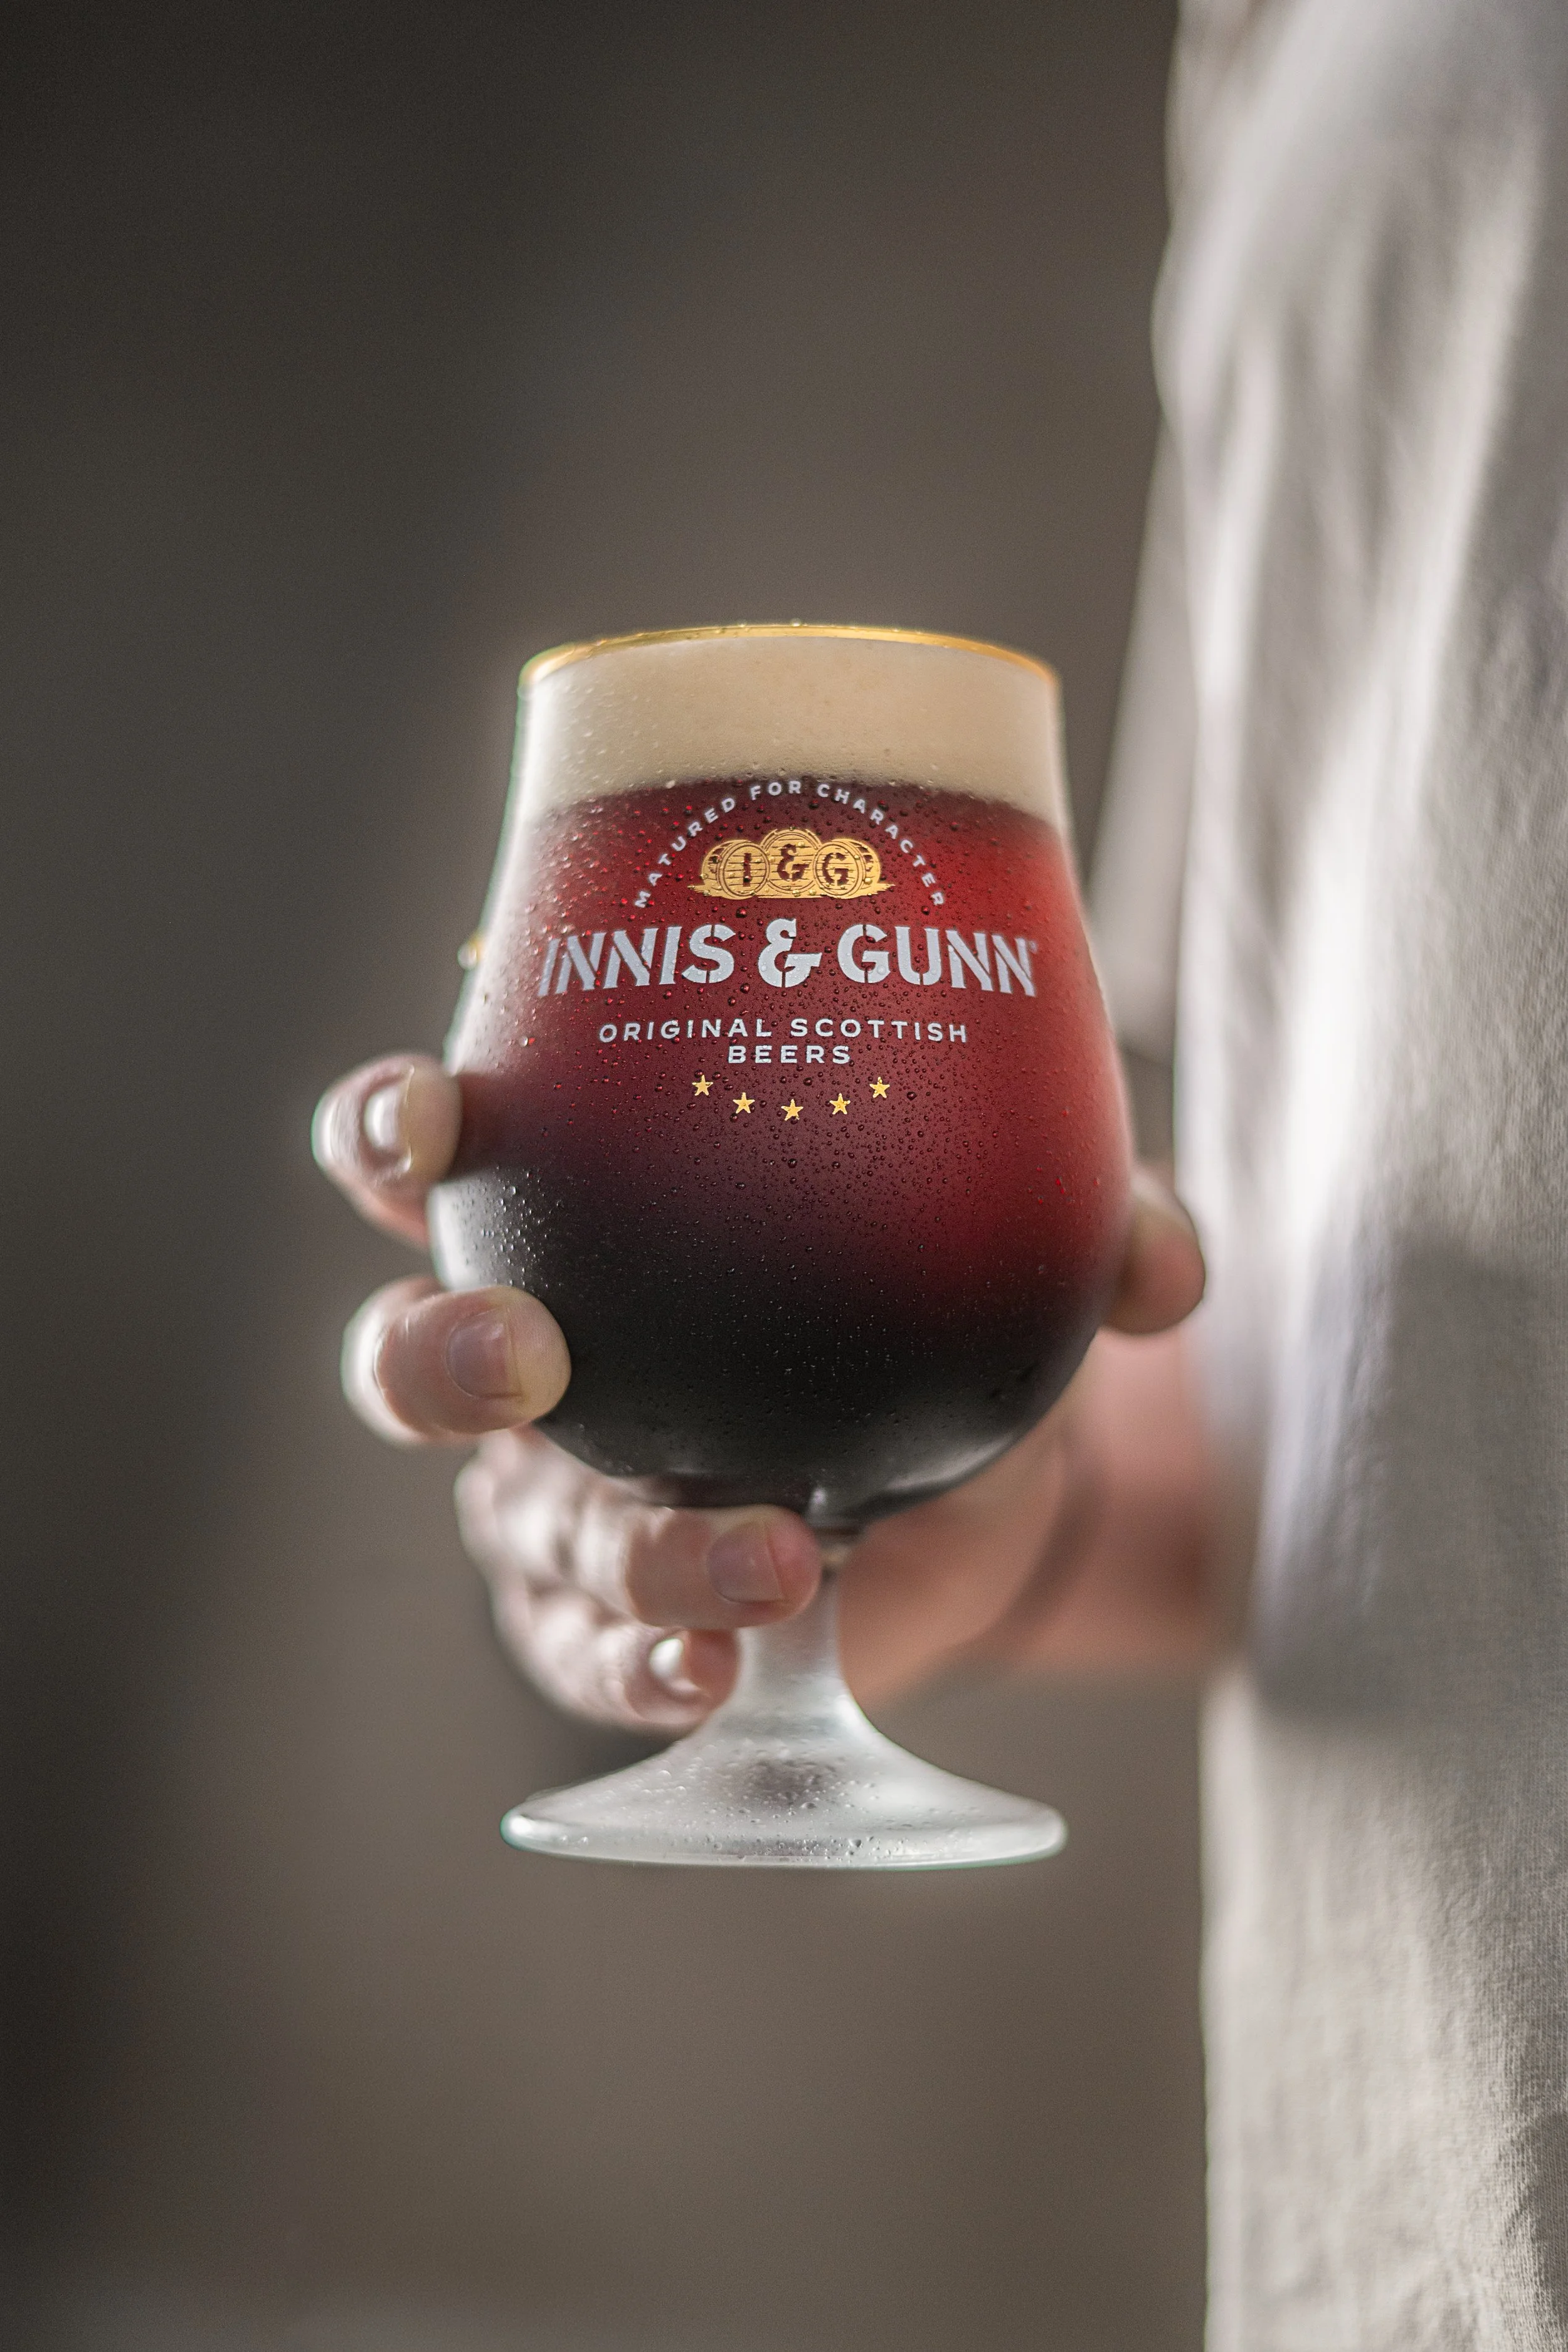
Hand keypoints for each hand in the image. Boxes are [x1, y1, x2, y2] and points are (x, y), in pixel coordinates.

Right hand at [314, 1053, 1208, 1730]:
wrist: (978, 1482)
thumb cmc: (932, 1306)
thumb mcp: (1000, 1236)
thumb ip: (1082, 1220)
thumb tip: (1162, 1264)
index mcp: (580, 1215)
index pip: (430, 1156)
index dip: (394, 1131)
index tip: (432, 1124)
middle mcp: (538, 1356)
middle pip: (406, 1354)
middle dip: (436, 1351)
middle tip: (531, 1353)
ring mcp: (557, 1500)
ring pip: (527, 1526)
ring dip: (627, 1544)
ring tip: (767, 1555)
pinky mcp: (611, 1619)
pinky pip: (595, 1654)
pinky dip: (652, 1664)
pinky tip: (716, 1670)